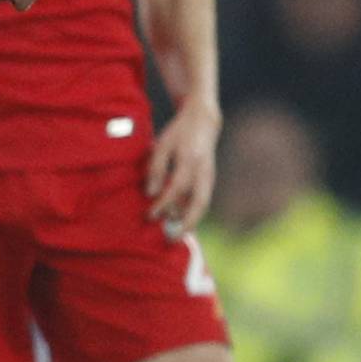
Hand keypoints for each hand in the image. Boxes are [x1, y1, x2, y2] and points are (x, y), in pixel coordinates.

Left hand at [146, 101, 222, 232]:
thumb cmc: (178, 133)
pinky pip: (202, 201)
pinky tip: (180, 223)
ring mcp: (210, 176)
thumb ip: (156, 168)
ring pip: (203, 204)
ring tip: (176, 236)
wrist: (204, 122)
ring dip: (191, 222)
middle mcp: (204, 170)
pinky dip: (192, 214)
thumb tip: (150, 194)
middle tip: (172, 240)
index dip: (164, 203)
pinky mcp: (210, 180)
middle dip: (187, 223)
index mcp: (190, 159)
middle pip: (199, 203)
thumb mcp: (163, 144)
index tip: (150, 215)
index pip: (177, 187)